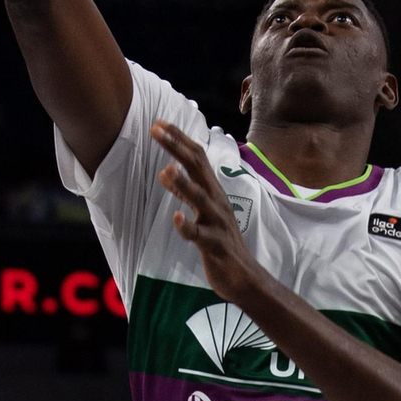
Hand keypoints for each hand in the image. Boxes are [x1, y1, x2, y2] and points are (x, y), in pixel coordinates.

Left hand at [153, 121, 260, 304]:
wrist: (244, 277)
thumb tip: (166, 172)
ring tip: (166, 171)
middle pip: (197, 167)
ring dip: (183, 184)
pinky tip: (177, 218)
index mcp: (213, 191)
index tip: (159, 123)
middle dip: (176, 147)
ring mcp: (217, 222)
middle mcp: (217, 200)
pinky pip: (199, 235)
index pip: (197, 156)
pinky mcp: (214, 245)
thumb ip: (185, 192)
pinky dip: (188, 226)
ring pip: (200, 198)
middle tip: (155, 130)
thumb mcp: (202, 211)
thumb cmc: (220, 242)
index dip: (179, 138)